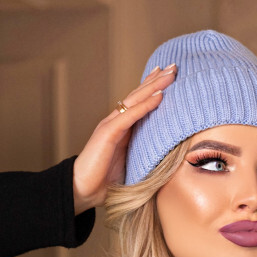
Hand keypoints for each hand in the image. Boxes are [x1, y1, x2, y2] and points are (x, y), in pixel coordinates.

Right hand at [72, 65, 176, 213]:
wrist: (83, 190)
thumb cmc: (105, 182)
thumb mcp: (131, 165)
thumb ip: (145, 156)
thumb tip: (168, 162)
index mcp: (121, 128)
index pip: (139, 103)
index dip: (152, 88)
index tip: (168, 77)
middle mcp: (115, 122)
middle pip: (139, 95)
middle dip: (156, 80)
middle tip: (174, 66)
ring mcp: (110, 125)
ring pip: (135, 100)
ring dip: (154, 86)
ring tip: (170, 74)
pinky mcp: (108, 132)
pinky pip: (130, 115)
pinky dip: (145, 105)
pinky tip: (159, 96)